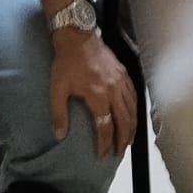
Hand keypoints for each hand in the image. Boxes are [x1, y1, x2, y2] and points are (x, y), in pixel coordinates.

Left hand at [49, 30, 135, 157]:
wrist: (77, 36)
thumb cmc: (66, 62)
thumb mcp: (57, 89)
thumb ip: (59, 114)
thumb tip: (59, 136)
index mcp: (97, 95)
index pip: (105, 126)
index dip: (105, 143)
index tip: (102, 155)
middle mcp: (113, 90)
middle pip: (124, 120)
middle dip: (123, 140)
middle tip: (119, 153)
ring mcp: (121, 81)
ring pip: (132, 109)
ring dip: (132, 127)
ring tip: (129, 140)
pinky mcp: (123, 73)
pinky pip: (134, 95)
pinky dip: (135, 109)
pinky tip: (133, 116)